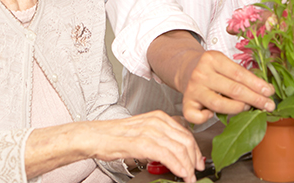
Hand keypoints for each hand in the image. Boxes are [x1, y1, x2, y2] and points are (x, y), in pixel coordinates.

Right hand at [25, 110, 202, 181]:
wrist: (96, 136)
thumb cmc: (116, 136)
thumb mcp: (144, 131)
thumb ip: (161, 137)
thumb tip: (177, 151)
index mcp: (158, 117)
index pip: (186, 133)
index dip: (195, 150)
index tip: (197, 163)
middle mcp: (156, 121)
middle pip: (186, 140)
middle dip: (195, 160)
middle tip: (195, 173)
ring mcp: (149, 130)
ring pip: (179, 148)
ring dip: (188, 166)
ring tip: (188, 178)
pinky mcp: (141, 142)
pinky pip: (167, 154)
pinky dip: (178, 166)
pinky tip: (181, 174)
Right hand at [182, 50, 275, 124]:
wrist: (188, 70)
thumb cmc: (213, 70)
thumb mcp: (226, 64)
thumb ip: (242, 75)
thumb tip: (266, 91)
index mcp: (212, 59)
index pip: (239, 74)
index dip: (257, 84)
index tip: (269, 92)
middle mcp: (200, 73)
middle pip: (233, 89)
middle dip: (254, 99)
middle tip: (268, 106)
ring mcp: (192, 89)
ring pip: (218, 104)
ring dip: (237, 109)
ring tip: (247, 108)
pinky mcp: (186, 103)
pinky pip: (196, 116)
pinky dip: (206, 118)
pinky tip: (213, 115)